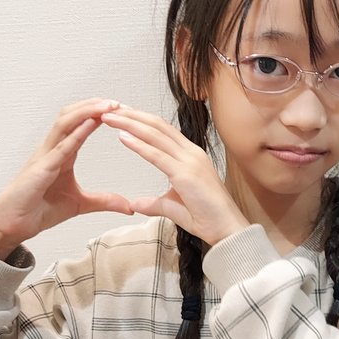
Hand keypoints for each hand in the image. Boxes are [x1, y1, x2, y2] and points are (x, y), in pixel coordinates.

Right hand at [0, 98, 133, 257]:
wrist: (13, 224)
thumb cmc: (38, 210)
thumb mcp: (80, 204)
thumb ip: (104, 202)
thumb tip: (128, 206)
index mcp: (62, 153)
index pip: (81, 124)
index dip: (100, 113)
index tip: (123, 110)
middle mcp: (52, 148)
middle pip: (73, 115)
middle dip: (95, 105)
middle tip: (119, 102)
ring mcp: (45, 155)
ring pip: (65, 122)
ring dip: (87, 111)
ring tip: (109, 106)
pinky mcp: (41, 168)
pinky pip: (60, 146)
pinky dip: (76, 133)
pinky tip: (91, 124)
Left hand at [101, 103, 248, 245]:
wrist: (228, 230)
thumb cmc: (209, 218)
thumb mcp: (174, 207)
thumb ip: (155, 203)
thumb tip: (135, 205)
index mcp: (191, 156)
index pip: (162, 131)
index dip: (141, 120)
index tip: (122, 115)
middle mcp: (191, 153)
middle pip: (157, 126)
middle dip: (131, 115)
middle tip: (110, 109)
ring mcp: (190, 162)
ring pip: (155, 135)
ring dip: (130, 124)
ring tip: (110, 117)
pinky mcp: (186, 174)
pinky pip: (157, 156)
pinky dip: (138, 145)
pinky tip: (122, 137)